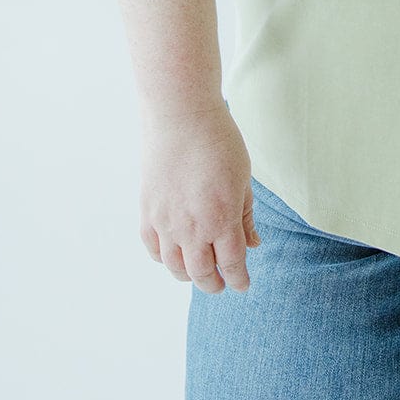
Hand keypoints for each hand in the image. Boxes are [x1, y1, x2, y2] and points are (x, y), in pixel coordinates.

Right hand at [138, 101, 261, 292]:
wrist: (180, 114)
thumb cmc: (218, 139)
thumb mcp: (243, 176)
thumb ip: (246, 214)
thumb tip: (252, 244)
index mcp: (222, 217)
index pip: (232, 264)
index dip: (238, 280)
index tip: (242, 285)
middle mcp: (192, 227)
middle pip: (202, 273)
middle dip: (215, 283)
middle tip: (222, 284)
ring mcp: (166, 222)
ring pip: (175, 267)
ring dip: (189, 275)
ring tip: (199, 272)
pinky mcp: (147, 212)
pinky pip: (154, 249)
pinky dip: (164, 259)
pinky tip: (174, 255)